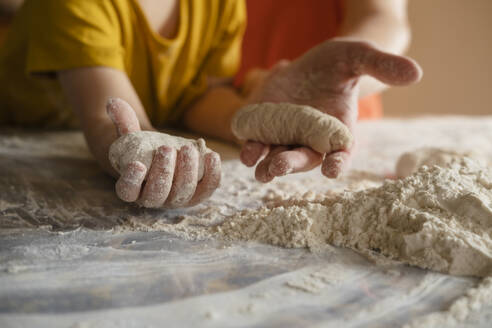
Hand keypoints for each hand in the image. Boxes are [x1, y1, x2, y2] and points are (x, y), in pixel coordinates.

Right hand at [107, 98, 220, 207]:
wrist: (163, 157)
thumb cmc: (142, 148)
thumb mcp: (130, 135)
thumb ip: (123, 122)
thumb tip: (113, 102)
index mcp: (131, 188)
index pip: (128, 190)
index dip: (132, 180)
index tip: (137, 164)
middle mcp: (153, 198)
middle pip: (157, 194)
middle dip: (163, 172)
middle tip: (166, 149)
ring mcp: (176, 199)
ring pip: (183, 192)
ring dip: (187, 171)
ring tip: (187, 148)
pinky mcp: (197, 194)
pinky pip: (206, 188)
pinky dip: (212, 174)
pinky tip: (212, 155)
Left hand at [240, 39, 421, 181]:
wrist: (312, 63)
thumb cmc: (340, 63)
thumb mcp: (359, 57)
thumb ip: (382, 66)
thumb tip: (416, 72)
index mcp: (337, 131)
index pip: (340, 154)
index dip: (338, 163)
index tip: (333, 170)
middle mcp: (311, 139)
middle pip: (303, 158)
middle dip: (292, 163)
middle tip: (280, 167)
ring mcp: (286, 134)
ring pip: (277, 155)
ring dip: (267, 164)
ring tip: (259, 168)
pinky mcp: (265, 126)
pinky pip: (257, 141)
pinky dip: (251, 147)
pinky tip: (247, 149)